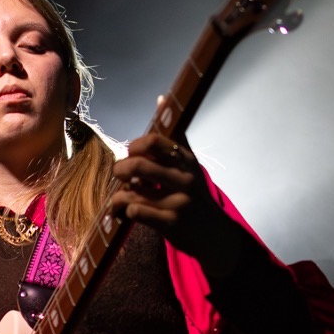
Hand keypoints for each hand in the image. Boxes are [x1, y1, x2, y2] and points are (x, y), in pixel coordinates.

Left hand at [108, 123, 242, 276]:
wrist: (214, 235)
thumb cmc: (195, 196)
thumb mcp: (190, 166)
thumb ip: (173, 139)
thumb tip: (161, 98)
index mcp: (187, 160)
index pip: (154, 141)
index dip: (135, 145)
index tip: (131, 153)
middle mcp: (185, 179)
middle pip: (138, 164)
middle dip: (120, 169)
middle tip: (119, 174)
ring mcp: (178, 202)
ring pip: (131, 191)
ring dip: (119, 195)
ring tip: (121, 198)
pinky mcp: (170, 223)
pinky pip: (134, 211)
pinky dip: (125, 211)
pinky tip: (127, 213)